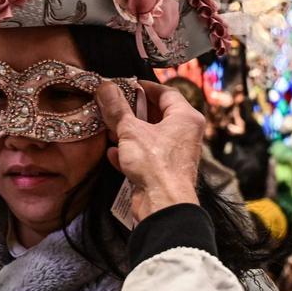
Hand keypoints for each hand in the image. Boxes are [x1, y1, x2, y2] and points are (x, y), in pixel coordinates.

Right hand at [97, 80, 203, 221]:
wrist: (163, 205)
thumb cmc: (156, 165)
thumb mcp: (131, 131)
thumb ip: (117, 109)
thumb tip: (106, 88)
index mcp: (185, 118)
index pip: (166, 93)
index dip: (145, 87)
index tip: (126, 85)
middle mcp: (184, 134)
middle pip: (157, 114)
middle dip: (133, 111)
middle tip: (114, 105)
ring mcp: (175, 154)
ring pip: (150, 136)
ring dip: (129, 132)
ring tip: (110, 127)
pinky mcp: (164, 172)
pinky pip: (146, 156)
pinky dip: (130, 153)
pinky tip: (113, 153)